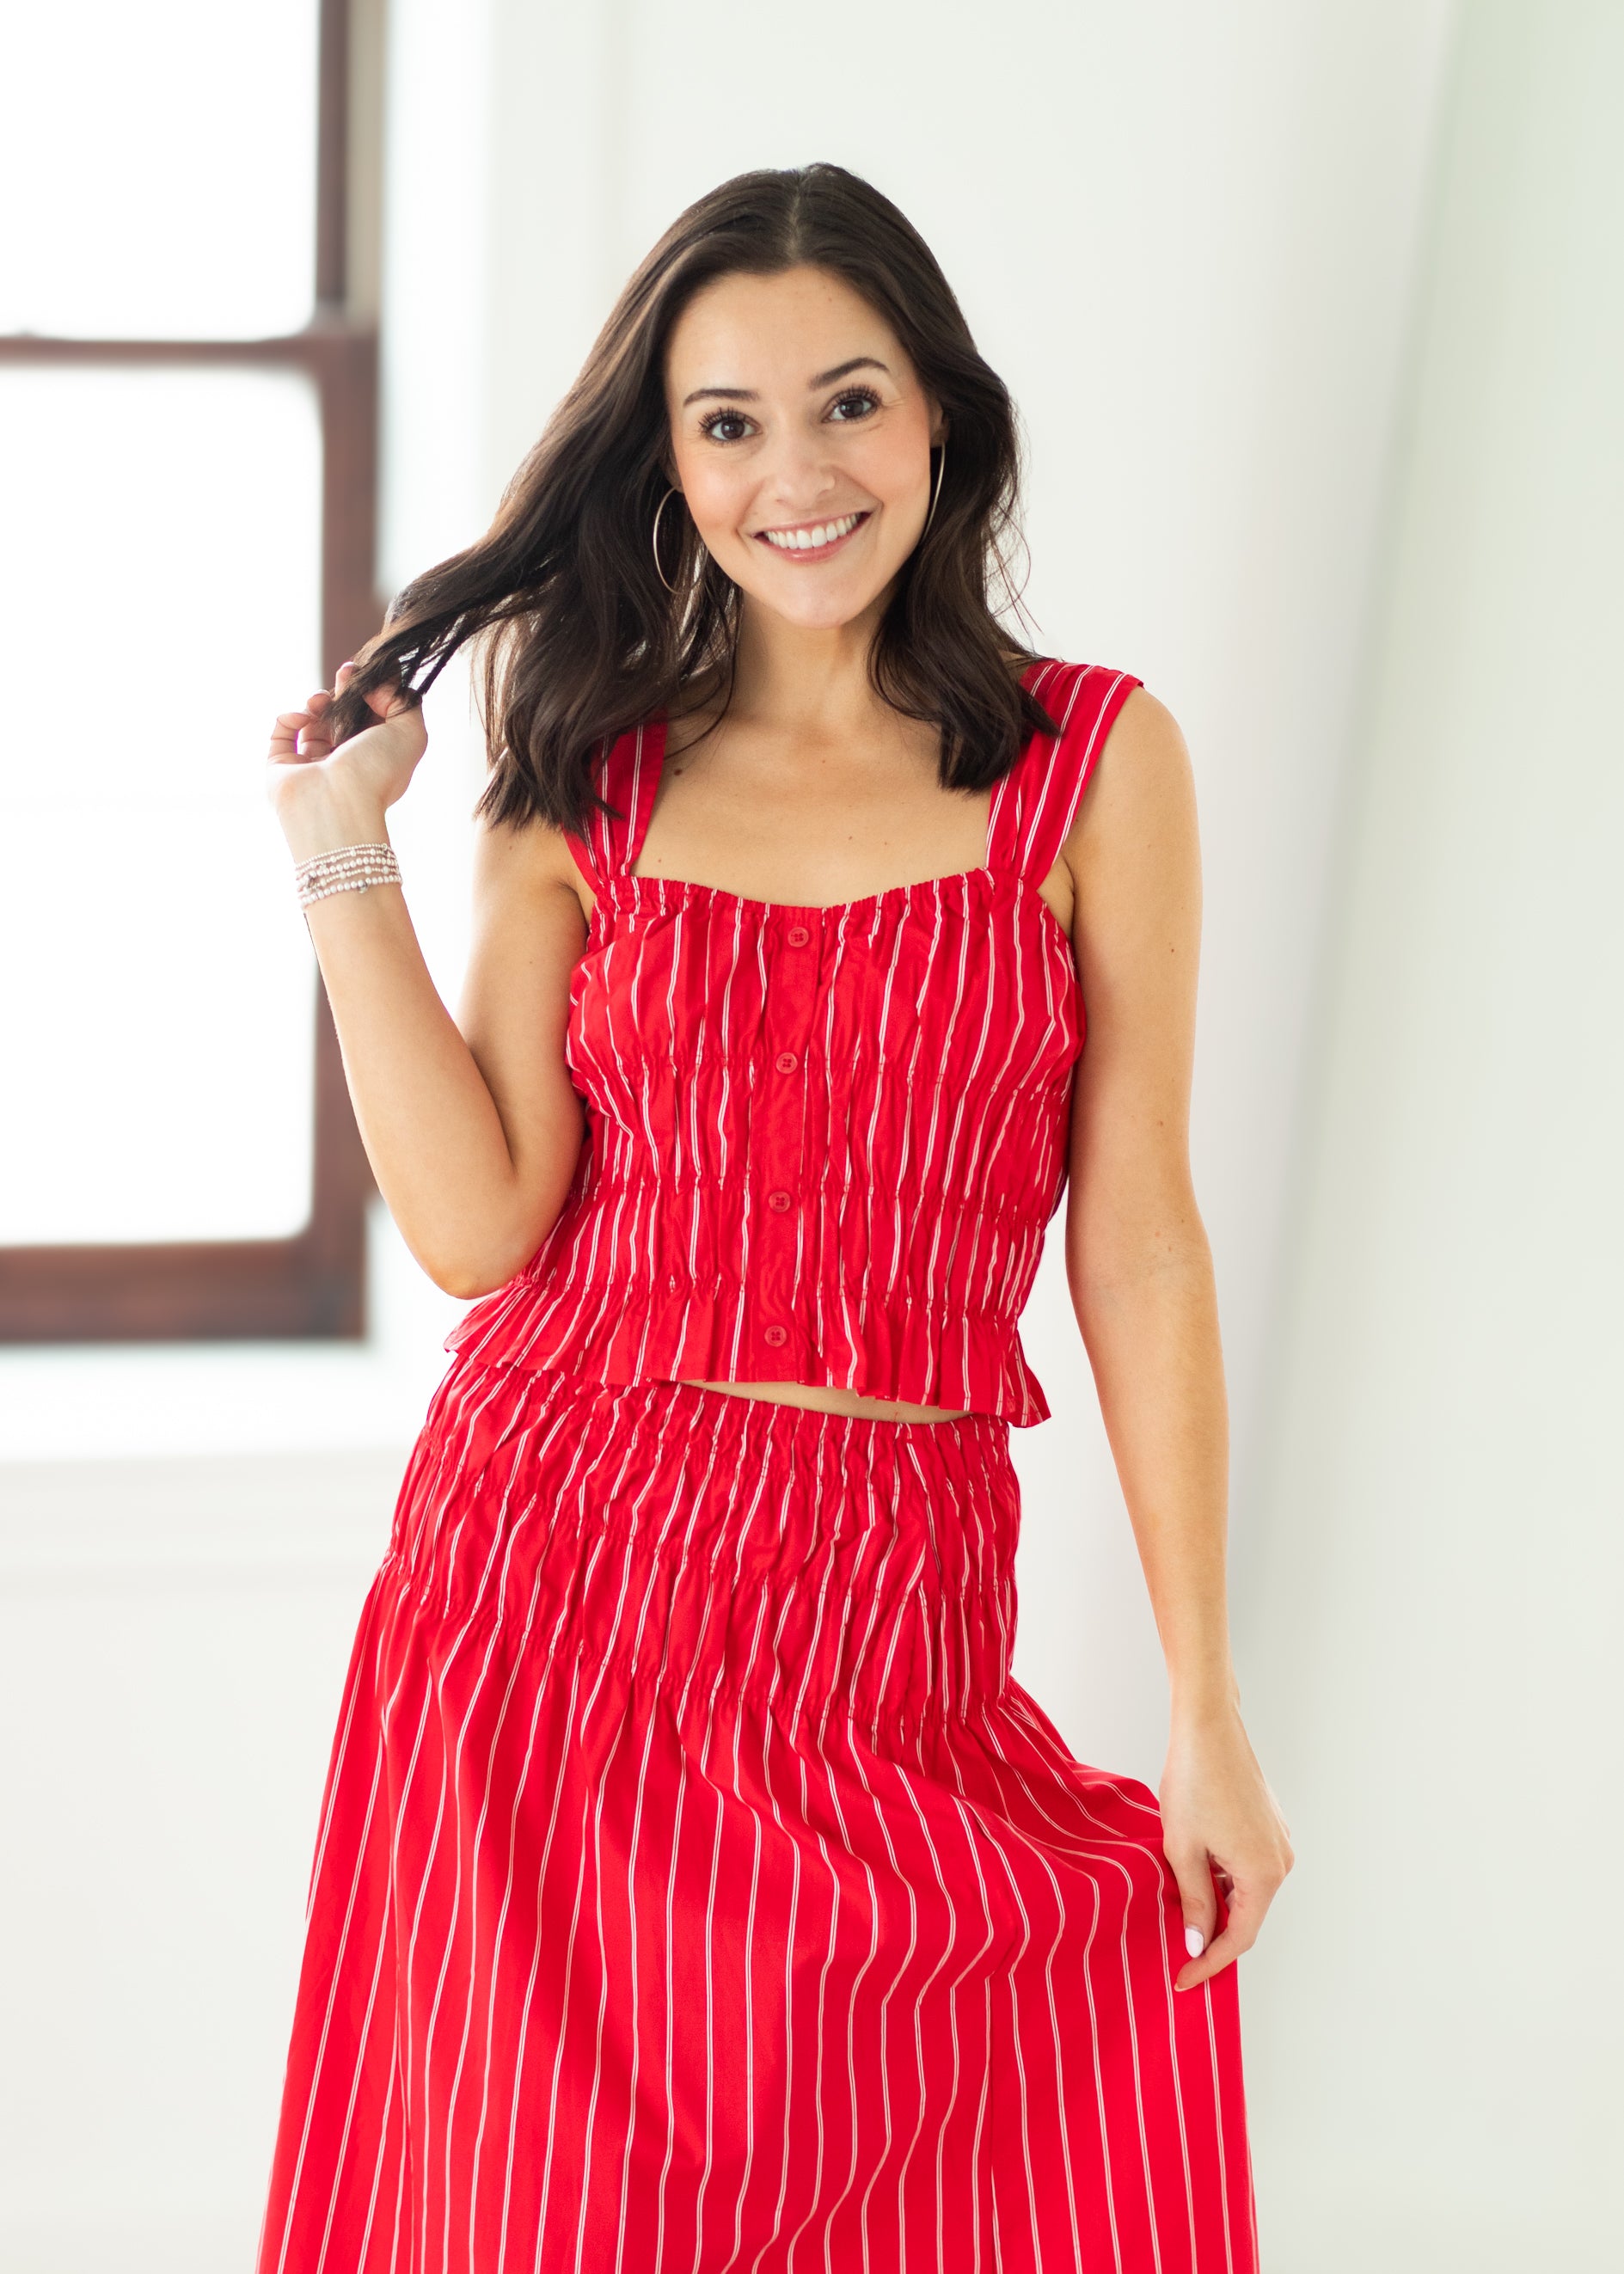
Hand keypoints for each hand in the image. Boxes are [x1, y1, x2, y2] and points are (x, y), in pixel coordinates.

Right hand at [267, 659, 427, 858]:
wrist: (335, 806)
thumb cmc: (376, 774)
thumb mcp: (409, 733)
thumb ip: (404, 702)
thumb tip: (378, 686)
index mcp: (376, 758)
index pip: (373, 718)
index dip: (371, 692)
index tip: (366, 673)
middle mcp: (345, 762)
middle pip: (343, 716)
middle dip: (344, 690)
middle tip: (345, 673)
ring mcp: (312, 764)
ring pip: (313, 721)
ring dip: (317, 701)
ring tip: (321, 700)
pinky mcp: (283, 765)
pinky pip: (282, 732)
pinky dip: (290, 718)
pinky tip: (302, 717)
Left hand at [1160, 1700, 1292, 1990]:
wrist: (1208, 1728)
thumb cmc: (1192, 1782)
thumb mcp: (1183, 1849)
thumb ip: (1194, 1901)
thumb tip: (1197, 1942)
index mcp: (1263, 1874)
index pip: (1239, 1938)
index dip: (1209, 1963)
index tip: (1183, 1979)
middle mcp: (1280, 1861)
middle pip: (1247, 1917)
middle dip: (1213, 1937)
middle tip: (1178, 1955)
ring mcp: (1279, 1841)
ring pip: (1247, 1891)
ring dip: (1218, 1905)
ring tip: (1180, 1914)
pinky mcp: (1270, 1825)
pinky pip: (1248, 1867)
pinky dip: (1225, 1880)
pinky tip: (1196, 1877)